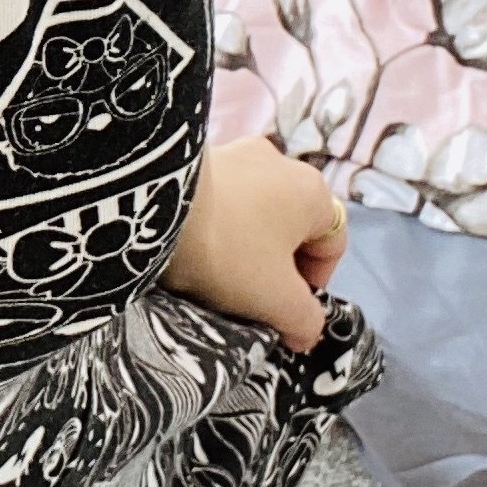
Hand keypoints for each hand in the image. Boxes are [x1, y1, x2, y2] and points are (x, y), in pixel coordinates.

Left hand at [159, 135, 346, 351]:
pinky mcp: (198, 156)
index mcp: (313, 191)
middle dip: (277, 269)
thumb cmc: (228, 250)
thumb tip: (307, 333)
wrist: (154, 204)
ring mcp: (237, 153)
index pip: (332, 246)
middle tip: (252, 298)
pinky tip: (193, 248)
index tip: (287, 311)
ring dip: (245, 248)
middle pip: (292, 230)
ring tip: (217, 276)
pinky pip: (221, 201)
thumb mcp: (276, 299)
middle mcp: (281, 162)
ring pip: (254, 215)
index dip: (315, 286)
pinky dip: (216, 227)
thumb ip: (305, 321)